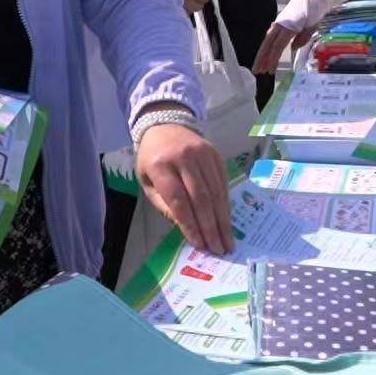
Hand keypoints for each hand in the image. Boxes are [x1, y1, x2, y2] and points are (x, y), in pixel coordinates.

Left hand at [136, 118, 232, 253]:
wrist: (166, 125)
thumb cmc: (153, 158)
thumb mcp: (148, 181)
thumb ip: (163, 204)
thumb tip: (184, 227)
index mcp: (161, 165)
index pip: (178, 199)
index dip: (190, 223)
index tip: (199, 244)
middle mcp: (184, 158)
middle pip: (200, 197)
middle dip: (210, 226)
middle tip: (219, 249)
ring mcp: (202, 154)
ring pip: (215, 191)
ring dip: (222, 219)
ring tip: (227, 241)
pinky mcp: (216, 154)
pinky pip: (223, 183)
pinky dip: (226, 204)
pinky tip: (227, 220)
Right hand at [254, 21, 309, 74]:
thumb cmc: (314, 8)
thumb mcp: (313, 24)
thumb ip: (303, 37)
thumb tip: (293, 48)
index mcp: (288, 26)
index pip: (277, 46)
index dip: (272, 59)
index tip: (269, 70)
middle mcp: (281, 25)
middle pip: (268, 44)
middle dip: (261, 58)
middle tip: (257, 71)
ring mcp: (279, 23)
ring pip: (268, 41)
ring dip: (263, 55)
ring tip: (260, 67)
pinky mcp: (281, 23)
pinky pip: (272, 37)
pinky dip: (268, 47)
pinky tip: (266, 55)